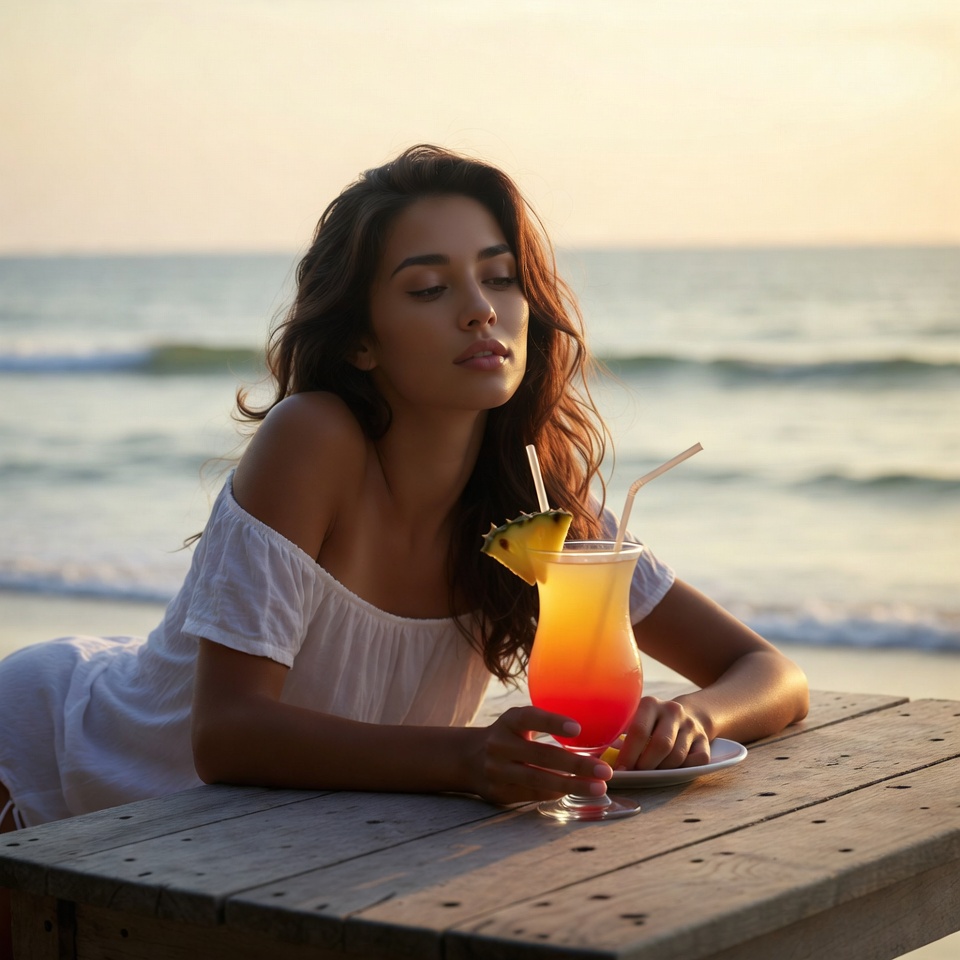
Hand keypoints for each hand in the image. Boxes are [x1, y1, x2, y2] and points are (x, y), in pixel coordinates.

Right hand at [465, 706, 612, 804]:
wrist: (468, 758)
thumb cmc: (508, 736)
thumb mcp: (517, 722)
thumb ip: (543, 723)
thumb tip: (590, 731)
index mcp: (508, 721)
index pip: (529, 718)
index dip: (552, 722)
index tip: (577, 728)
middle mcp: (500, 745)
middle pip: (540, 756)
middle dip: (576, 765)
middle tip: (604, 771)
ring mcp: (497, 771)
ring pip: (538, 780)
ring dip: (572, 785)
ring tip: (597, 788)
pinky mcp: (499, 792)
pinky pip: (532, 794)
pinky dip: (556, 793)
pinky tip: (575, 792)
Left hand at [615, 696, 711, 770]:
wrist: (689, 714)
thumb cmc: (652, 724)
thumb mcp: (637, 719)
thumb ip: (623, 735)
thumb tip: (605, 759)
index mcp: (651, 703)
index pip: (639, 730)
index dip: (628, 753)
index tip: (620, 769)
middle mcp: (673, 710)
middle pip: (660, 744)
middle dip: (646, 764)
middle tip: (636, 774)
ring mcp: (691, 725)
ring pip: (677, 756)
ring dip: (662, 769)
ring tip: (651, 771)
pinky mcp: (705, 740)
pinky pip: (695, 762)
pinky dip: (683, 770)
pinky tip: (672, 768)